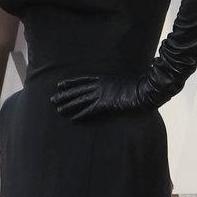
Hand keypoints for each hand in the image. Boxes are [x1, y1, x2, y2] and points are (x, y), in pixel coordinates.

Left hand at [49, 70, 177, 122]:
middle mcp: (99, 85)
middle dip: (64, 95)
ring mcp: (101, 94)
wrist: (144, 89)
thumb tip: (111, 86)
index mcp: (103, 78)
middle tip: (52, 99)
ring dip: (68, 105)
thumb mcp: (122, 81)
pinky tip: (73, 119)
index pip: (82, 80)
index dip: (70, 83)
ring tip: (58, 110)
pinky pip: (89, 110)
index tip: (60, 85)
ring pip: (80, 100)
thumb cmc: (137, 85)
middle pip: (77, 90)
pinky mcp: (105, 103)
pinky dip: (81, 114)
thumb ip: (114, 83)